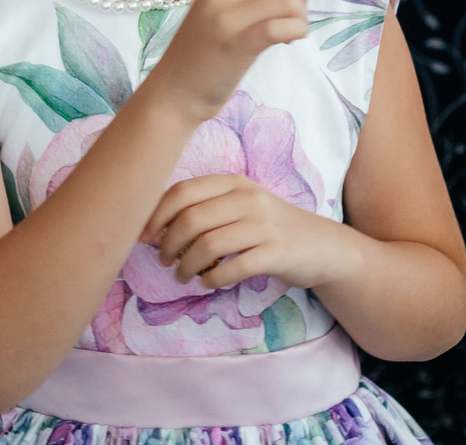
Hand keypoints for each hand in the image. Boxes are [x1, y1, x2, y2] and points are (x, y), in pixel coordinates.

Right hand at [144, 0, 308, 125]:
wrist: (174, 91)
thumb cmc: (202, 53)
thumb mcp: (221, 8)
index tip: (289, 5)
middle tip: (293, 20)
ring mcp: (226, 16)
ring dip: (300, 18)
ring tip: (289, 34)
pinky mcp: (236, 44)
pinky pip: (280, 26)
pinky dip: (296, 32)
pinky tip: (289, 41)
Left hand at [145, 172, 354, 293]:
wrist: (321, 246)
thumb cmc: (270, 227)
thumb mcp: (242, 206)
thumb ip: (208, 208)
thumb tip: (158, 228)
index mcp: (234, 183)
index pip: (183, 190)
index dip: (156, 214)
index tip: (144, 236)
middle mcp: (248, 198)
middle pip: (191, 219)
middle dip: (168, 244)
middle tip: (164, 261)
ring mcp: (263, 225)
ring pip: (208, 245)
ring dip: (187, 265)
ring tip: (182, 276)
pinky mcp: (275, 252)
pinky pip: (232, 267)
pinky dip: (213, 279)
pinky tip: (208, 283)